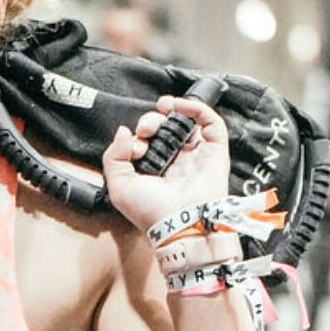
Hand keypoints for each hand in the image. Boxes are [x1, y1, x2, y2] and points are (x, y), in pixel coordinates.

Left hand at [101, 95, 231, 231]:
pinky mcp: (215, 152)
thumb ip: (113, 157)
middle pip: (165, 129)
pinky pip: (211, 122)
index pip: (148, 143)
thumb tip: (123, 132)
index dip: (139, 136)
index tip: (136, 147)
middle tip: (146, 129)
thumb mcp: (119, 188)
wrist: (179, 224)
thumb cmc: (151, 212)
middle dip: (152, 121)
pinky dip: (196, 107)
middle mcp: (177, 162)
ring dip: (174, 108)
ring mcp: (197, 156)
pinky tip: (179, 106)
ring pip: (187, 122)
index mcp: (157, 171)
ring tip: (163, 107)